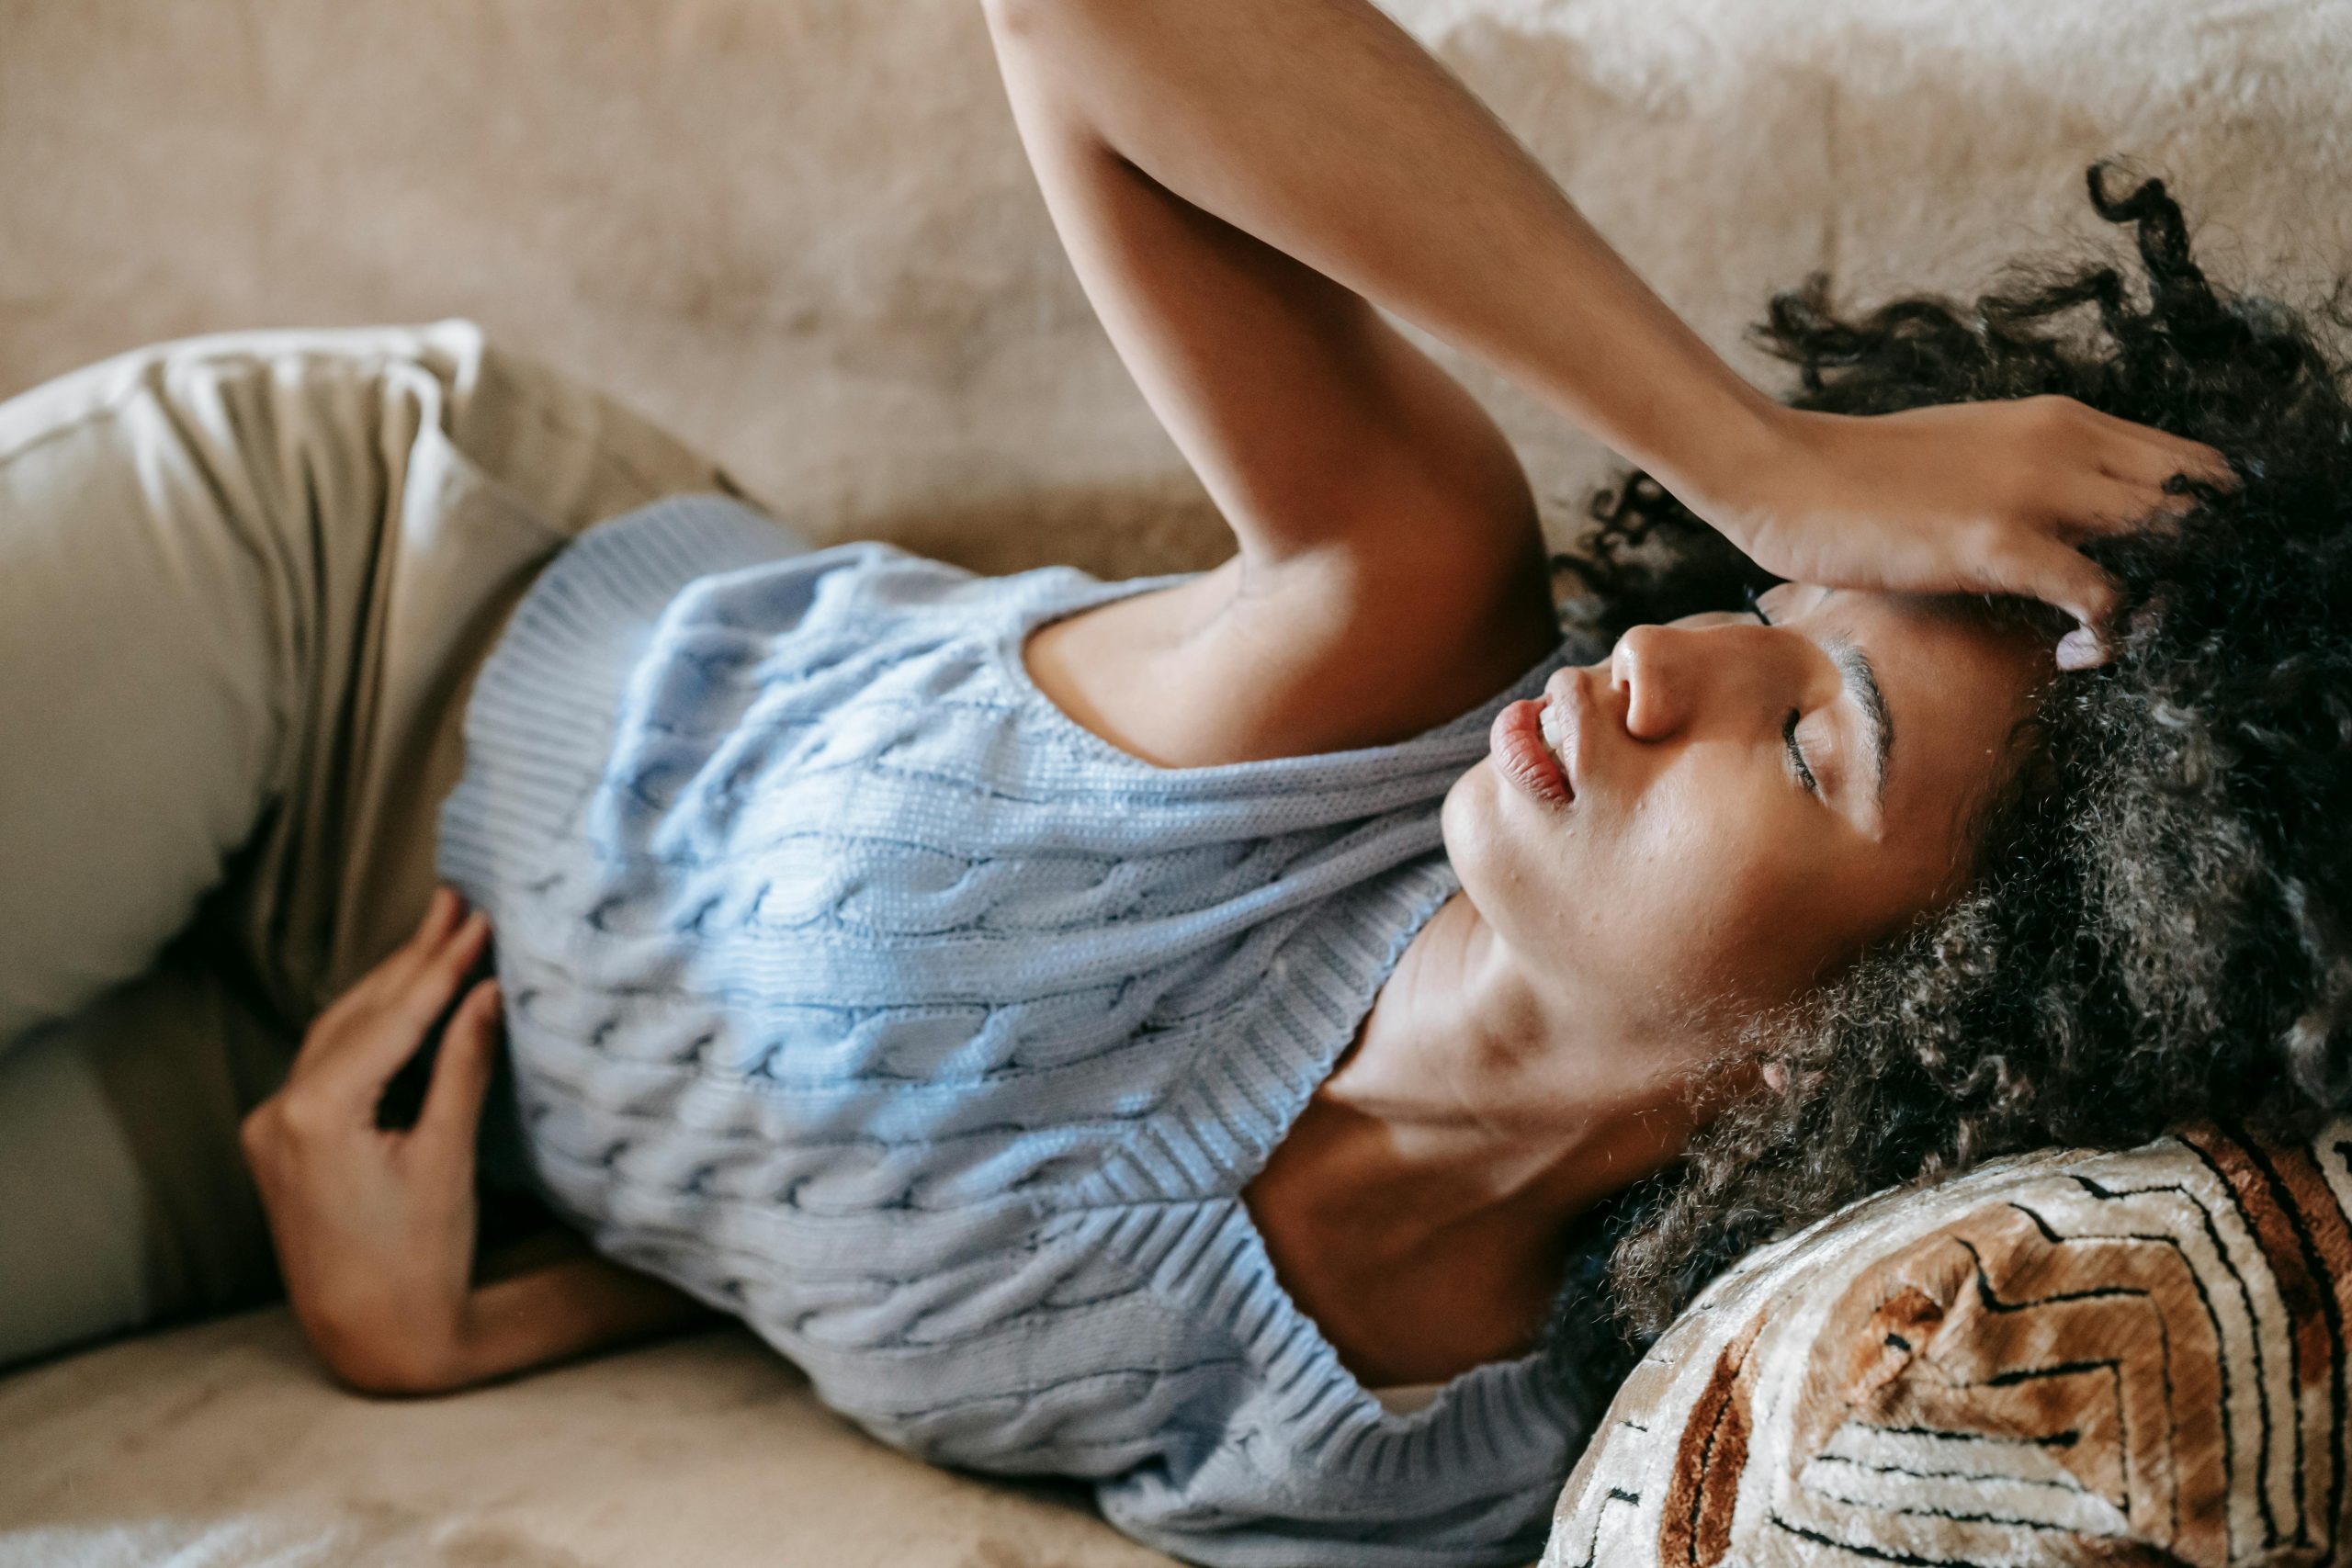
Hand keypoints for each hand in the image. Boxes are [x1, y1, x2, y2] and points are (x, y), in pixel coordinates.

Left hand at [239, 886, 503, 1393]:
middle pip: (358, 1014)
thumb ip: (463, 1065)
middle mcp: (278, 1113)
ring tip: (437, 933)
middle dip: (412, 958)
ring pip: (338, 1033)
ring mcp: (271, 1127)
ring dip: (391, 985)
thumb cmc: (420, 1260)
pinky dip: (371, 1027)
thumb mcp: (448, 1157)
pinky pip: (328, 1063)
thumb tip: (489, 991)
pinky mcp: (280, 1142)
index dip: (441, 965)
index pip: (391, 1019)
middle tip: (456, 900)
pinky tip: (403, 997)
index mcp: (315, 1116)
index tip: (479, 917)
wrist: (375, 1340)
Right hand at [1694, 395, 2233, 668]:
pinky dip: (2110, 635)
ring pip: (2171, 540)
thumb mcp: (1968, 454)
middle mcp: (2064, 442)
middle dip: (2203, 566)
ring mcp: (2035, 489)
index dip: (2205, 527)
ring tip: (2122, 636)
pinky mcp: (1999, 542)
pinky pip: (2104, 596)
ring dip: (2168, 600)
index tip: (2170, 580)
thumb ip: (2028, 473)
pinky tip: (2071, 654)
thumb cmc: (1857, 476)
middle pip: (2202, 499)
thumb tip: (2065, 529)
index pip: (2191, 462)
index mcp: (2061, 420)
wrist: (1780, 471)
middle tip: (2161, 618)